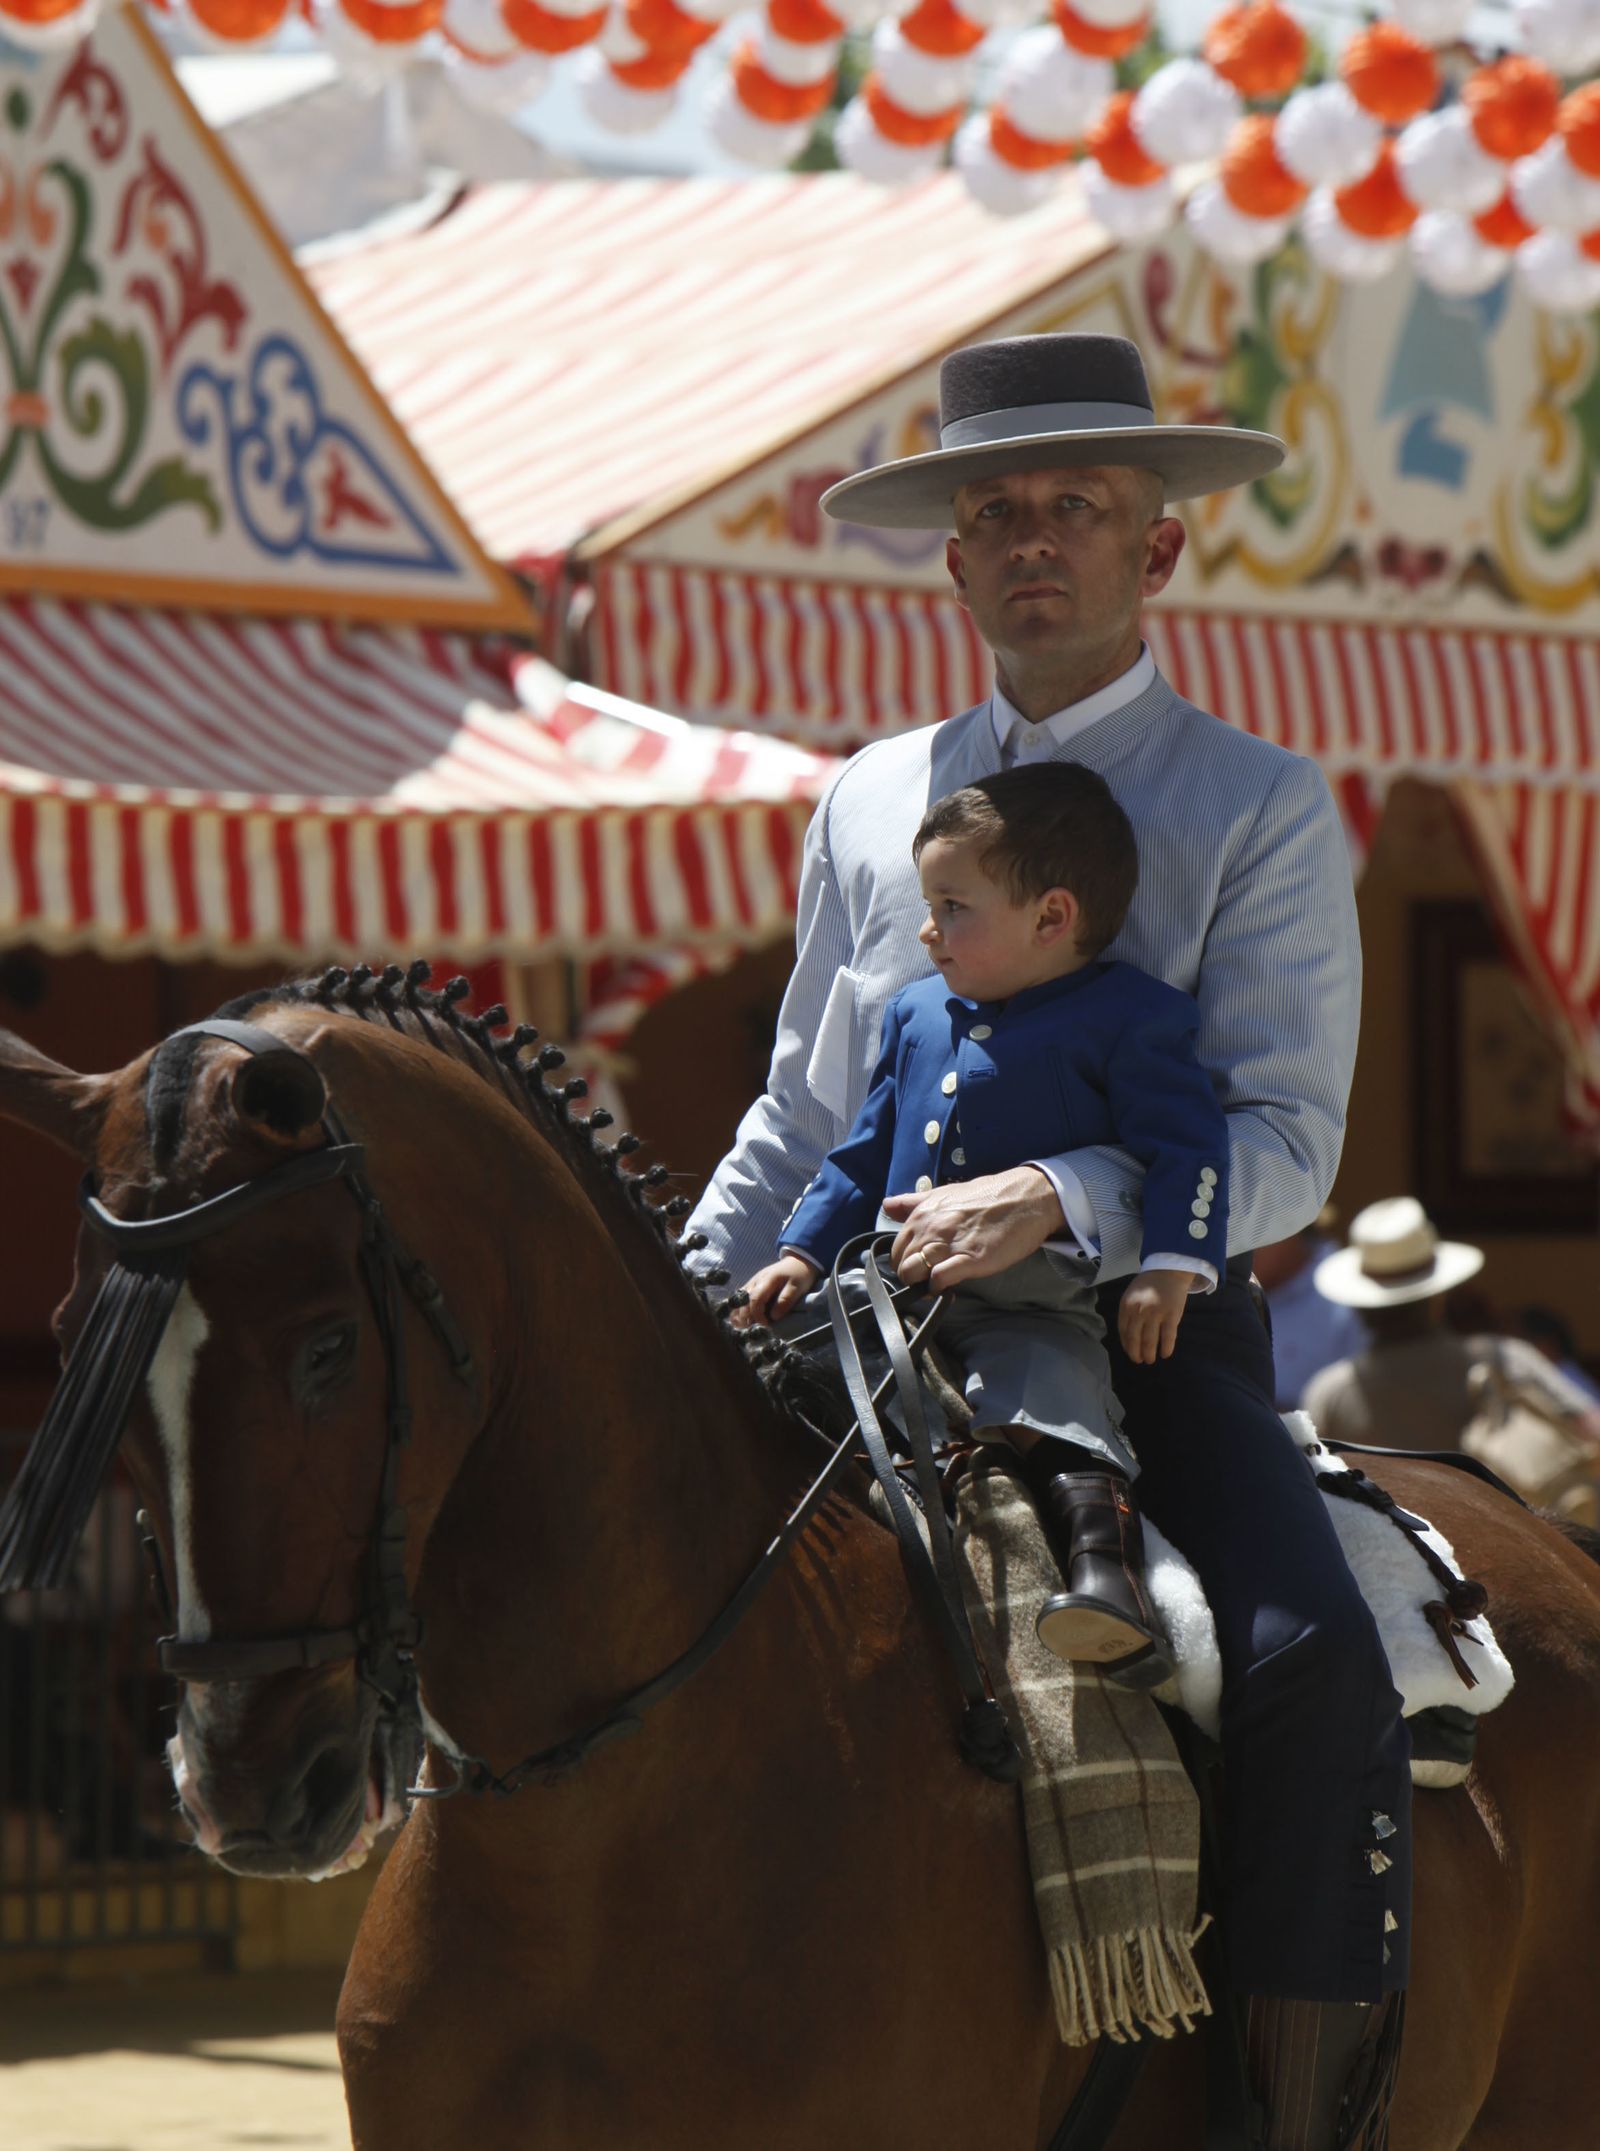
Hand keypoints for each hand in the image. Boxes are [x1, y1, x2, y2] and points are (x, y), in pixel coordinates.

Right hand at [736, 1254, 818, 1328]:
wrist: (798, 1261)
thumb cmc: (799, 1275)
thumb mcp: (797, 1287)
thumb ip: (785, 1301)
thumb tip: (773, 1317)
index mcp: (767, 1280)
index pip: (755, 1299)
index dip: (757, 1315)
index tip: (765, 1326)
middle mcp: (755, 1281)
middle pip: (743, 1301)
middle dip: (745, 1318)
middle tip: (752, 1331)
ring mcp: (751, 1282)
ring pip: (738, 1299)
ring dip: (738, 1314)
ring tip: (742, 1328)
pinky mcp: (751, 1285)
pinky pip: (739, 1298)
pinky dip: (738, 1309)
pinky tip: (739, 1320)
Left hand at [882, 1166, 1064, 1292]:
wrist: (1028, 1198)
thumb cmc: (989, 1197)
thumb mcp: (945, 1194)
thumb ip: (913, 1203)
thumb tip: (886, 1206)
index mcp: (923, 1213)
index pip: (895, 1248)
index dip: (904, 1262)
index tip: (917, 1267)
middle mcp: (931, 1227)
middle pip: (901, 1264)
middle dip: (910, 1277)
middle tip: (926, 1280)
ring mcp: (950, 1243)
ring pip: (913, 1273)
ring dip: (920, 1286)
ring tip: (936, 1285)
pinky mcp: (970, 1258)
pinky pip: (939, 1279)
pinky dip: (939, 1288)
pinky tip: (948, 1288)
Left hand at [1117, 1268, 1194, 1364]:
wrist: (1168, 1271)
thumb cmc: (1149, 1285)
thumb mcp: (1131, 1296)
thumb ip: (1129, 1313)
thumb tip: (1128, 1337)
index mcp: (1127, 1306)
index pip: (1123, 1331)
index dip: (1127, 1345)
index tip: (1130, 1353)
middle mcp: (1139, 1311)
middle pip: (1135, 1339)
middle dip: (1136, 1354)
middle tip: (1140, 1361)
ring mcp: (1155, 1313)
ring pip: (1150, 1340)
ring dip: (1149, 1354)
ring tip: (1150, 1360)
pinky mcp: (1171, 1315)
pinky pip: (1168, 1337)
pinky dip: (1166, 1348)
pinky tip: (1165, 1354)